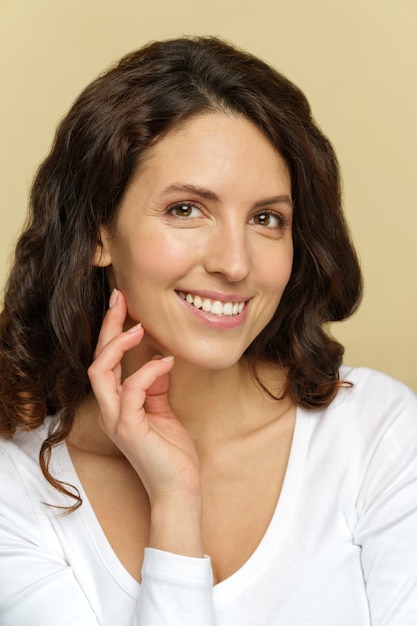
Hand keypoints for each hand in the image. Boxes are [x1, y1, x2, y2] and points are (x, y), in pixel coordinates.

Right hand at [87, 289, 200, 507]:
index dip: (111, 331)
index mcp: (117, 405)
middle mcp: (110, 410)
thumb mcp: (162, 411)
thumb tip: (158, 359)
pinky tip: (166, 362)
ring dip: (119, 346)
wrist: (179, 489)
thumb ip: (155, 387)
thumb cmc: (172, 453)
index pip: (105, 361)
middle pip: (96, 361)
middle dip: (107, 327)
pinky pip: (131, 392)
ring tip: (139, 327)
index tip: (122, 304)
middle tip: (120, 299)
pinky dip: (147, 372)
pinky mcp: (130, 430)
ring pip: (101, 373)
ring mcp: (117, 420)